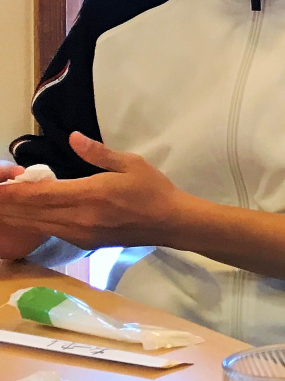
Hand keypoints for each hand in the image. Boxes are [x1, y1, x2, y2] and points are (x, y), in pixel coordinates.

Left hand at [0, 133, 189, 249]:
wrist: (172, 223)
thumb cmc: (153, 190)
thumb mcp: (130, 163)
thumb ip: (98, 152)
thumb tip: (73, 137)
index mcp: (89, 195)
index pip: (38, 194)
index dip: (11, 190)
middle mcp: (79, 218)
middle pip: (29, 212)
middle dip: (6, 202)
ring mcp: (79, 234)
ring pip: (34, 224)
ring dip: (14, 213)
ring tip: (1, 202)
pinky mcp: (82, 242)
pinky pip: (48, 230)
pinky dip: (30, 220)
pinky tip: (22, 212)